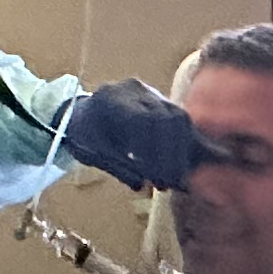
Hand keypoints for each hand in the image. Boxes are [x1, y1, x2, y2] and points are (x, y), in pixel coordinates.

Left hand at [54, 77, 200, 191]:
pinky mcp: (162, 101)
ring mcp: (150, 92)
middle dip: (174, 155)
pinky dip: (186, 143)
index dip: (157, 153)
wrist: (80, 113)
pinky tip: (192, 165)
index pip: (144, 121)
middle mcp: (134, 90)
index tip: (159, 180)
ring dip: (183, 151)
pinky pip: (181, 120)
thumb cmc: (84, 136)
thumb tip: (141, 184)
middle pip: (168, 117)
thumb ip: (118, 167)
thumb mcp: (93, 154)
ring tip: (179, 180)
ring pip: (179, 117)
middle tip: (171, 184)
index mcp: (111, 99)